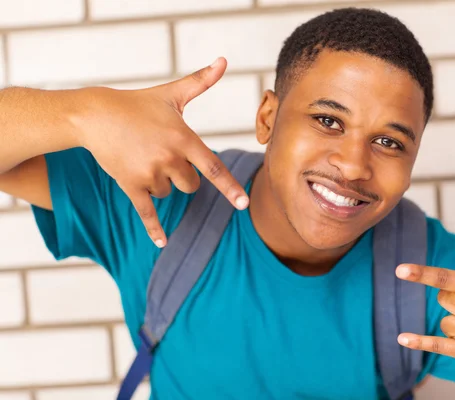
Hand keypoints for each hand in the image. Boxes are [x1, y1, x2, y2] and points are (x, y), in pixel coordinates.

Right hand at [72, 57, 247, 247]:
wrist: (94, 115)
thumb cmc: (138, 103)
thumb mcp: (172, 94)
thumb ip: (201, 82)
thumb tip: (223, 61)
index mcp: (183, 139)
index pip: (213, 167)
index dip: (229, 187)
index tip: (243, 204)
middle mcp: (168, 159)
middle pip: (191, 186)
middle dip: (184, 176)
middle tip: (164, 155)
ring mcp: (148, 174)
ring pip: (170, 193)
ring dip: (163, 183)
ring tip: (145, 159)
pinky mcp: (130, 185)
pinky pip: (147, 212)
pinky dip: (154, 228)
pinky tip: (162, 243)